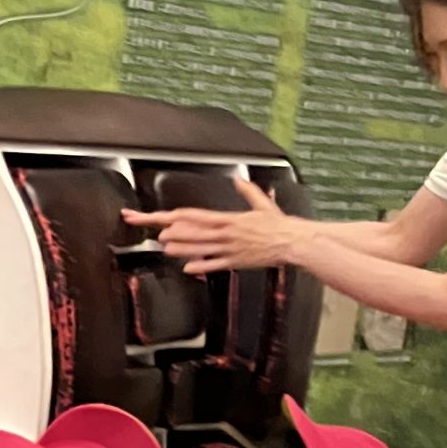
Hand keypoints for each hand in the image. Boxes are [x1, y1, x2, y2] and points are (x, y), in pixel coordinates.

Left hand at [124, 182, 300, 275]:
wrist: (292, 242)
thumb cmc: (279, 224)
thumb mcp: (263, 204)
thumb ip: (248, 191)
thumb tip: (239, 179)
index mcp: (228, 218)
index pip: (195, 215)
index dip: (175, 215)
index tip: (159, 216)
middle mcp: (225, 233)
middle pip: (193, 230)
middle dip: (171, 230)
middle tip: (154, 230)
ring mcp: (229, 249)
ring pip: (200, 248)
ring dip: (182, 247)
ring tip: (164, 246)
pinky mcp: (236, 262)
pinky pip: (215, 265)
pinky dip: (202, 266)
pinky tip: (187, 268)